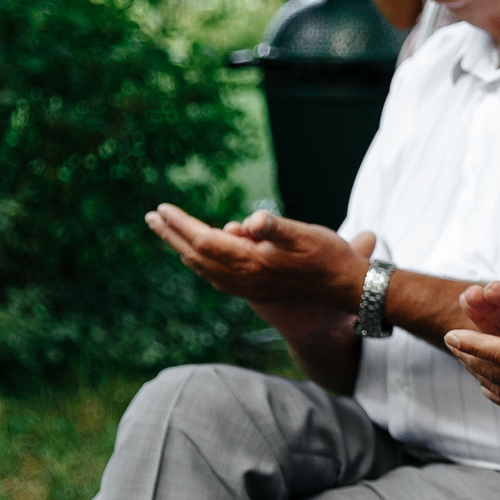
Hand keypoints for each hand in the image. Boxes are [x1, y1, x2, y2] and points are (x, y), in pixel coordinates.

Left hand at [146, 204, 365, 309]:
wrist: (348, 288)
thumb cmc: (329, 256)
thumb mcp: (306, 234)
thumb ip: (276, 227)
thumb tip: (252, 221)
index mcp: (252, 262)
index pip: (204, 240)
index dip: (181, 224)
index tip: (162, 208)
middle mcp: (245, 279)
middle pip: (197, 255)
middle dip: (173, 236)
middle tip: (151, 217)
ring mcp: (249, 288)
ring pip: (205, 268)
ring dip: (183, 249)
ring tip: (168, 233)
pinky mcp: (257, 291)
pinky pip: (217, 277)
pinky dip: (201, 263)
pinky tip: (199, 257)